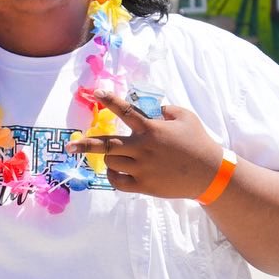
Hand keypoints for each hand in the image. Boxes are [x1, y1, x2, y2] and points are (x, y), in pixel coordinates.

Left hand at [65, 91, 224, 199]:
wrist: (210, 174)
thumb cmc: (198, 142)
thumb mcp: (186, 117)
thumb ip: (166, 110)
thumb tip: (152, 110)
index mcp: (151, 129)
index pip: (126, 111)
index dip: (110, 100)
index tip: (96, 92)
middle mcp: (143, 149)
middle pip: (106, 145)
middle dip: (85, 145)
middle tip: (69, 146)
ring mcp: (142, 169)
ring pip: (111, 162)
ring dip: (109, 157)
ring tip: (115, 155)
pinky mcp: (144, 186)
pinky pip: (118, 182)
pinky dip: (114, 175)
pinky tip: (116, 170)